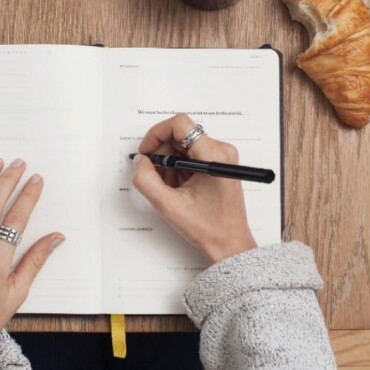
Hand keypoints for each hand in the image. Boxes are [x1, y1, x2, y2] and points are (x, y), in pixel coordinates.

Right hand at [132, 114, 256, 262]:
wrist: (229, 244)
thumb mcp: (168, 205)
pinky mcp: (219, 163)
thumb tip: (140, 161)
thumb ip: (147, 179)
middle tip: (154, 175)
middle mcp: (221, 150)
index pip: (180, 124)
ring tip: (170, 187)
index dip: (156, 134)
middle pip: (180, 134)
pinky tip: (178, 187)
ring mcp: (221, 156)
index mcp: (213, 156)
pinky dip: (179, 168)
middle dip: (162, 153)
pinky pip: (191, 154)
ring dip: (170, 162)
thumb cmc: (209, 228)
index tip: (146, 152)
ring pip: (184, 145)